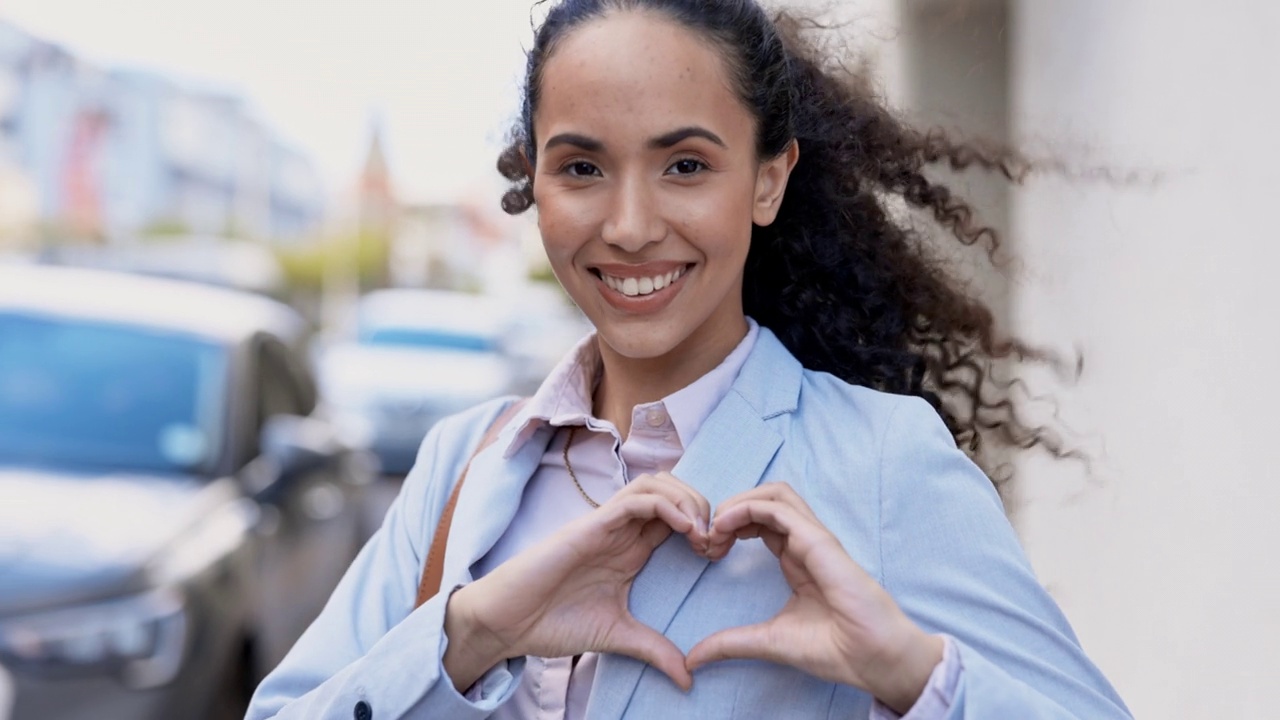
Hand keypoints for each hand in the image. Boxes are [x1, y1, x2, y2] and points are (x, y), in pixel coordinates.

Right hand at [443, 471, 709, 691]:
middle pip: (673, 491)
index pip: (678, 516)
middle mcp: (622, 530)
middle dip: (704, 507)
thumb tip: (689, 678)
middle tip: (716, 542)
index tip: (719, 556)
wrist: (508, 623)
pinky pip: (636, 499)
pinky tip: (685, 529)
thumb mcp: (617, 637)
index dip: (706, 527)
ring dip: (688, 500)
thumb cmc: (553, 623)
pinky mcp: (592, 524)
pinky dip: (667, 505)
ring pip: (657, 484)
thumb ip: (654, 650)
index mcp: (631, 549)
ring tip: (702, 534)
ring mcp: (607, 523)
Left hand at [686, 483, 943, 714]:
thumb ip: (731, 643)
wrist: (871, 658)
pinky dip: (747, 508)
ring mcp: (813, 538)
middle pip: (764, 500)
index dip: (728, 528)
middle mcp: (804, 542)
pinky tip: (724, 527)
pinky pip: (779, 507)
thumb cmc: (833, 648)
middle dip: (728, 510)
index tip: (706, 552)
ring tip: (714, 529)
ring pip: (773, 494)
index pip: (759, 522)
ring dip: (737, 503)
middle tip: (706, 539)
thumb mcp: (767, 641)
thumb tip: (693, 658)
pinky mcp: (818, 540)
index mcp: (796, 558)